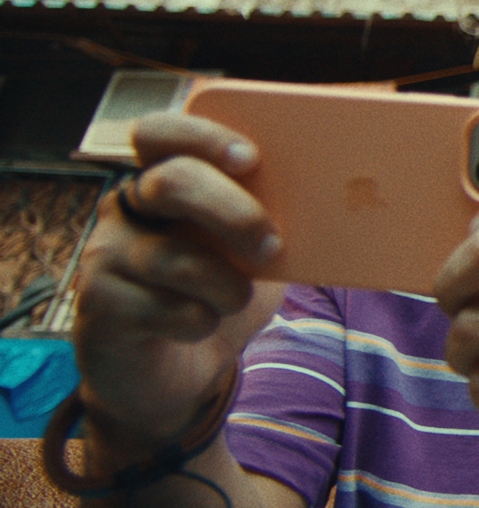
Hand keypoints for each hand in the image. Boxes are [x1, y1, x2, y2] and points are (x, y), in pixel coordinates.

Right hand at [73, 113, 285, 453]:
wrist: (176, 374)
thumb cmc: (218, 294)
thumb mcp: (254, 251)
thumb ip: (276, 219)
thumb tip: (350, 199)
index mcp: (162, 179)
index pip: (160, 133)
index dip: (201, 136)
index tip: (250, 158)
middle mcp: (126, 209)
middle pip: (171, 183)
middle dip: (234, 211)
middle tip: (271, 244)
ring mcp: (106, 255)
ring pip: (174, 257)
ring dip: (227, 286)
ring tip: (236, 299)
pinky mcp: (100, 306)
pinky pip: (164, 308)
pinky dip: (200, 321)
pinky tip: (198, 325)